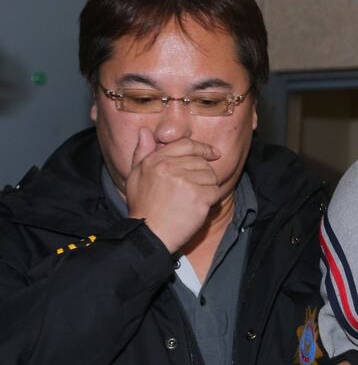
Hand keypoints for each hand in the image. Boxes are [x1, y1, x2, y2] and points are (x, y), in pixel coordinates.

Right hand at [125, 128, 221, 253]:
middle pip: (201, 162)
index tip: (213, 154)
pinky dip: (211, 200)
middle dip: (202, 175)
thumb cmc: (143, 207)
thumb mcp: (136, 176)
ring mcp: (185, 181)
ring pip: (210, 176)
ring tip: (191, 200)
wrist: (149, 234)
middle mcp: (169, 167)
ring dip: (207, 188)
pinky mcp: (198, 196)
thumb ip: (142, 152)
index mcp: (155, 160)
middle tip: (192, 191)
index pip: (186, 145)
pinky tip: (198, 207)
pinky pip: (215, 191)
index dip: (203, 148)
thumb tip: (144, 131)